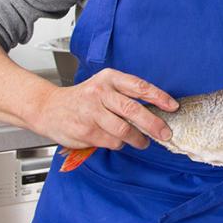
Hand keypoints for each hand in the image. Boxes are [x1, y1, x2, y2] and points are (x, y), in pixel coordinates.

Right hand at [31, 68, 177, 150]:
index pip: (139, 86)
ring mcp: (91, 113)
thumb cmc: (84, 98)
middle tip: (165, 133)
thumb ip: (126, 95)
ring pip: (124, 130)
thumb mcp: (104, 87)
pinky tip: (117, 140)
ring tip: (143, 141)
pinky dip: (119, 144)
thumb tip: (157, 110)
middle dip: (153, 124)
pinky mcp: (86, 131)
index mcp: (109, 78)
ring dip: (138, 139)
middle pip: (133, 110)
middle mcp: (100, 93)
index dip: (159, 97)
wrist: (49, 108)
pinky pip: (112, 142)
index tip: (173, 106)